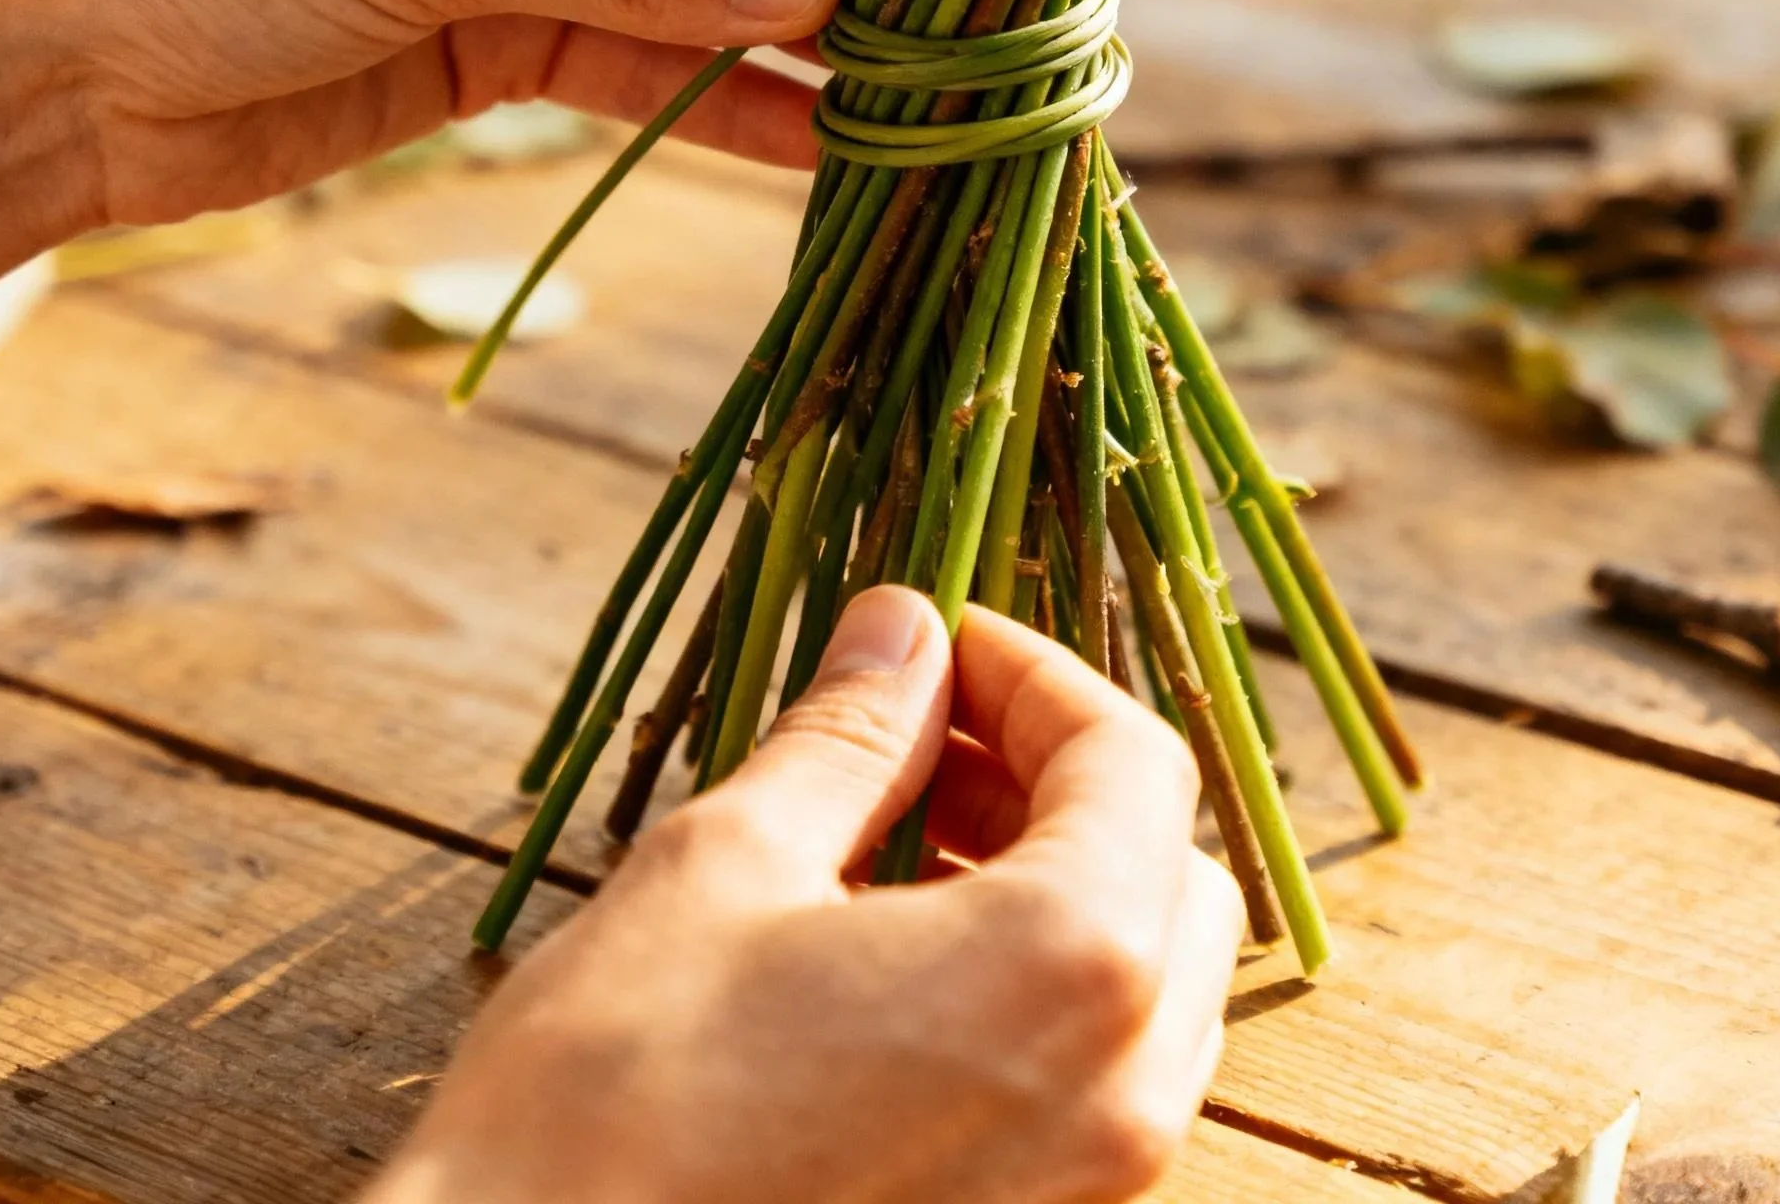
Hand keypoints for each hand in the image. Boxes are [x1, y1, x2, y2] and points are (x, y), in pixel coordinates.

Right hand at [368, 588, 1242, 1203]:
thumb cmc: (612, 1102)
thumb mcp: (724, 868)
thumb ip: (848, 739)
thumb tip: (904, 631)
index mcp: (1069, 967)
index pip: (1131, 762)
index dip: (1037, 675)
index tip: (939, 644)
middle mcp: (1121, 1091)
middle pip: (1166, 872)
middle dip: (1059, 779)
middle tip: (923, 737)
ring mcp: (1090, 1187)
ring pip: (1144, 987)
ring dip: (1052, 883)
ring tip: (895, 842)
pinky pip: (1092, 1084)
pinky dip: (1033, 993)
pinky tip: (895, 962)